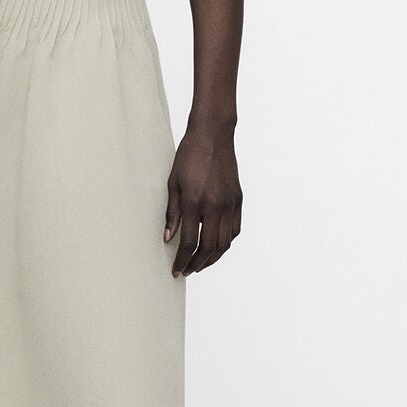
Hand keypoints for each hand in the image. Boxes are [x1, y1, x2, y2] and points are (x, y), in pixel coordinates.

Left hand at [164, 123, 241, 276]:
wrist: (213, 136)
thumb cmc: (189, 156)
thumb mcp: (173, 183)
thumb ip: (172, 213)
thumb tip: (168, 237)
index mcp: (195, 202)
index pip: (189, 242)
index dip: (182, 260)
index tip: (176, 269)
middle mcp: (215, 206)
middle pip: (209, 248)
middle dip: (196, 264)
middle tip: (186, 271)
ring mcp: (230, 204)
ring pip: (225, 243)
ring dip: (212, 258)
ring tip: (200, 264)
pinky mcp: (238, 200)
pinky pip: (234, 230)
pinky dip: (225, 243)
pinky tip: (216, 246)